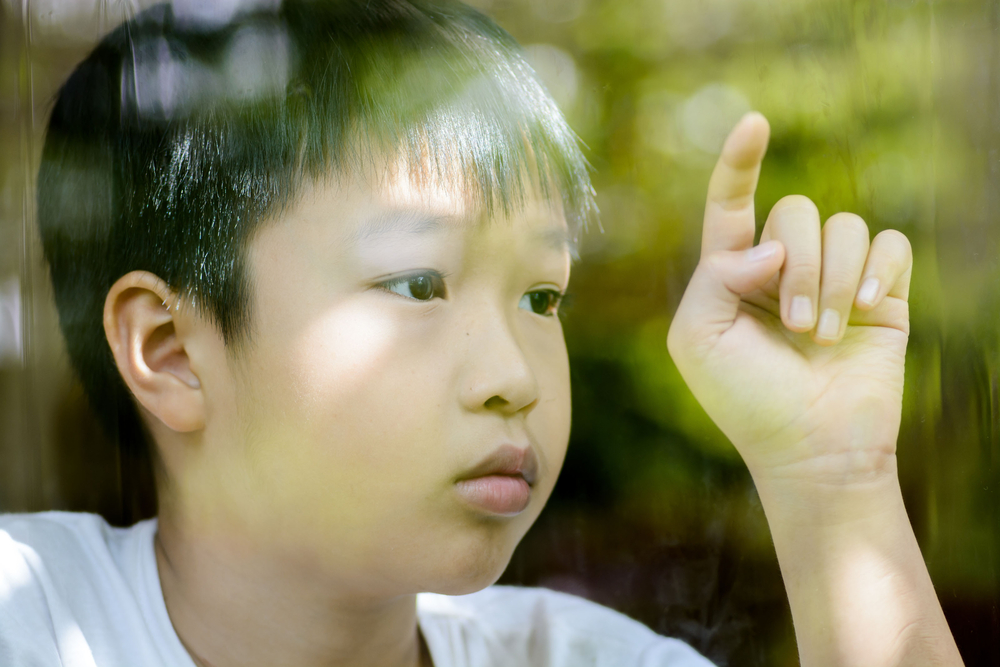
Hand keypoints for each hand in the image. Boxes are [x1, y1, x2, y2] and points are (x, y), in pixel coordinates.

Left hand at [666, 112, 911, 487]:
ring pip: (843, 226)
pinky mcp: (884, 293)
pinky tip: (869, 310)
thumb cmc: (744, 400)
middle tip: (796, 328)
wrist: (811, 449)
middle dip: (797, 267)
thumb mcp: (698, 337)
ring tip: (825, 336)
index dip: (739, 162)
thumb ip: (715, 275)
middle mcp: (783, 267)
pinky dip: (878, 271)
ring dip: (834, 282)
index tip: (754, 121)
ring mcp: (834, 278)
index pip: (732, 204)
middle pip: (795, 213)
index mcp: (732, 273)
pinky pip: (889, 242)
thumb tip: (771, 246)